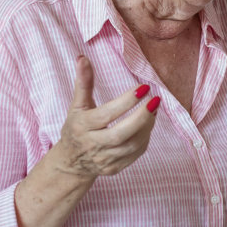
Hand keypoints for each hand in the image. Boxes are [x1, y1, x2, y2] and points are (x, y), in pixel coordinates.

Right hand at [50, 56, 158, 178]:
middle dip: (142, 117)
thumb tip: (82, 57)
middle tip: (155, 100)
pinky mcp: (114, 168)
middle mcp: (92, 144)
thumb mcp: (77, 105)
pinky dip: (145, 138)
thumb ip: (83, 83)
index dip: (126, 101)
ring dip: (147, 126)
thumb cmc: (77, 127)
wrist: (71, 162)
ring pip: (132, 145)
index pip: (107, 114)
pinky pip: (136, 153)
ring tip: (153, 109)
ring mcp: (104, 159)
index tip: (144, 88)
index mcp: (82, 126)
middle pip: (121, 134)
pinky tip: (147, 124)